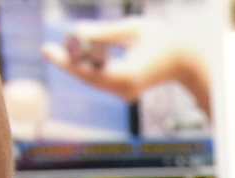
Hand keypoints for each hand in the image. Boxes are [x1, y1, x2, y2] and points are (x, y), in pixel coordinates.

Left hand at [43, 20, 212, 111]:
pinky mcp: (124, 92)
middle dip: (69, 62)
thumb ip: (105, 31)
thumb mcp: (133, 28)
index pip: (91, 71)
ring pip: (93, 80)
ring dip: (80, 63)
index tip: (48, 52)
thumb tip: (77, 32)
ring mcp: (125, 93)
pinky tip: (81, 56)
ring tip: (69, 51)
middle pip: (88, 78)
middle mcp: (125, 89)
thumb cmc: (163, 39)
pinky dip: (90, 67)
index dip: (68, 61)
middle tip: (48, 50)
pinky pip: (100, 80)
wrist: (186, 61)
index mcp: (129, 74)